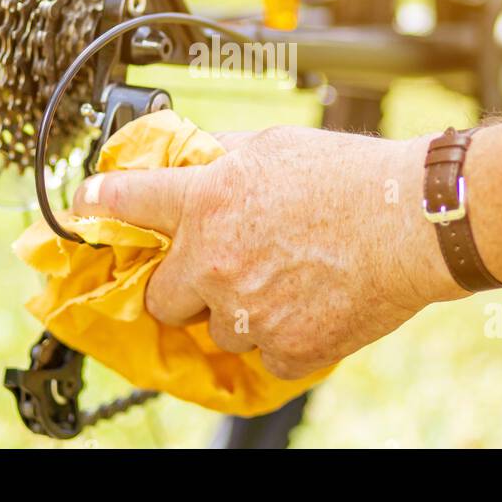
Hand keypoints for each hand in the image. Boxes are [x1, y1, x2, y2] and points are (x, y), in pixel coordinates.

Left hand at [73, 126, 464, 378]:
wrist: (415, 222)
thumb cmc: (353, 176)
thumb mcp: (275, 147)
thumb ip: (224, 160)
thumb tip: (197, 162)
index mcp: (206, 201)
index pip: (128, 202)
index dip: (99, 202)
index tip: (85, 205)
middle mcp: (214, 260)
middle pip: (161, 297)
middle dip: (185, 285)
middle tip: (221, 268)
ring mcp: (247, 311)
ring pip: (217, 328)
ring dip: (239, 311)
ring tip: (287, 280)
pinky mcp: (285, 349)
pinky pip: (263, 354)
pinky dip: (282, 338)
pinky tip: (312, 305)